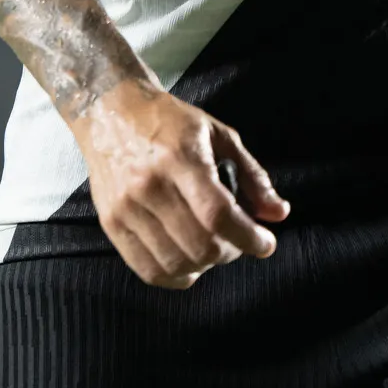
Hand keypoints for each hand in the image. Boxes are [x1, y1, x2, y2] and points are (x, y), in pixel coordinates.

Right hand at [69, 78, 288, 288]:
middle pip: (199, 244)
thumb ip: (252, 175)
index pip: (218, 214)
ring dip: (205, 265)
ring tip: (214, 249)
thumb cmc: (169, 121)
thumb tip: (277, 213)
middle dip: (231, 252)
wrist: (109, 111)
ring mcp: (126, 208)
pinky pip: (146, 269)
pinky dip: (175, 276)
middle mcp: (150, 185)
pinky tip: (189, 264)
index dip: (248, 237)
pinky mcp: (111, 224)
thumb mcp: (218, 134)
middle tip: (239, 242)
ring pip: (175, 262)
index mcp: (181, 159)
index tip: (266, 244)